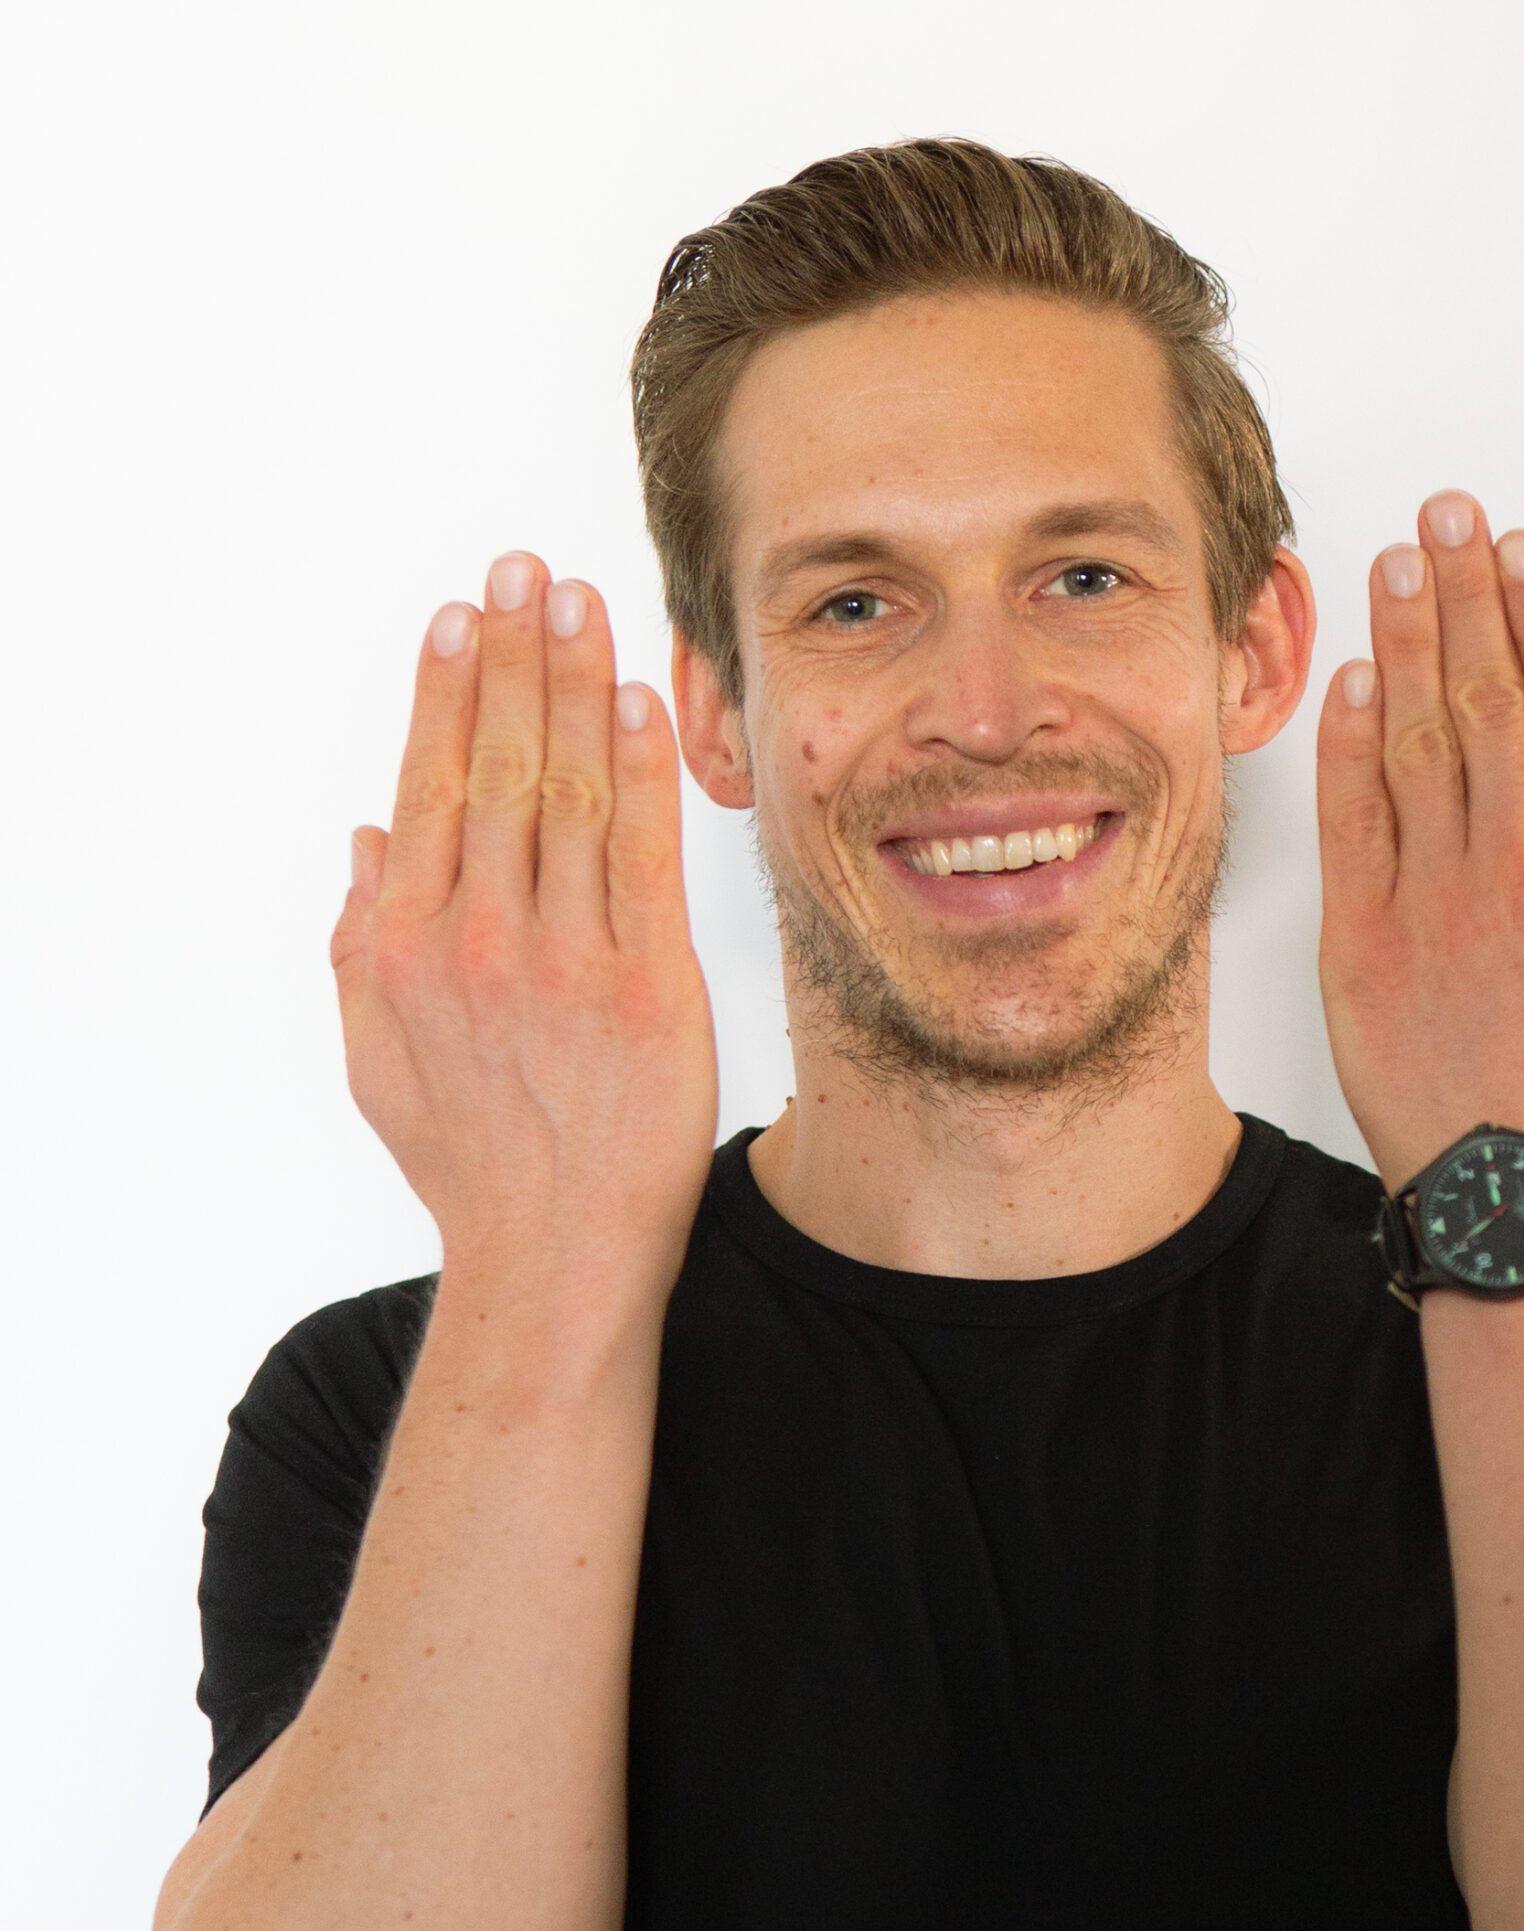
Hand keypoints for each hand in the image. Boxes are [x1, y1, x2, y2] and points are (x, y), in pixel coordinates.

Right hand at [331, 552, 718, 1300]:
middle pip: (501, 763)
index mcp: (409, 945)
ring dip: (576, 682)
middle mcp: (482, 938)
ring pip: (572, 789)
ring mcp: (567, 959)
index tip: (462, 616)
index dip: (448, 689)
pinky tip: (640, 699)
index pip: (431, 784)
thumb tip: (365, 840)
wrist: (556, 1254)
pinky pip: (646, 852)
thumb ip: (361, 945)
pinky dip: (643, 768)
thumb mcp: (377, 1059)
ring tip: (581, 601)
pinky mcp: (649, 985)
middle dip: (513, 653)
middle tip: (527, 569)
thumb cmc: (472, 1164)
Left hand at [1313, 491, 1523, 1198]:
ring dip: (1406, 641)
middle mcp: (1517, 862)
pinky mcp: (1363, 939)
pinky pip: (1354, 820)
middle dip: (1468, 595)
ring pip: (1417, 740)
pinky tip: (1349, 678)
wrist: (1516, 1192)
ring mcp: (1435, 896)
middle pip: (1489, 697)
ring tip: (1395, 564)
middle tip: (1448, 517)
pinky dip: (1349, 743)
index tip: (1522, 551)